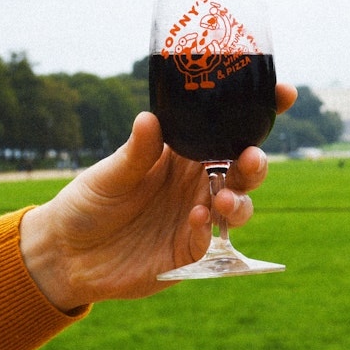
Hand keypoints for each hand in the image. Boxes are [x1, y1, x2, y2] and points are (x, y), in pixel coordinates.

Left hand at [20, 84, 296, 311]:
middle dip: (256, 162)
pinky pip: (211, 239)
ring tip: (223, 200)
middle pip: (241, 169)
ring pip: (238, 205)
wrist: (65, 255)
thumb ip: (136, 153)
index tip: (283, 93)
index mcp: (182, 154)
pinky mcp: (189, 252)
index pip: (227, 129)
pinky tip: (196, 220)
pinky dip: (209, 228)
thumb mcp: (108, 175)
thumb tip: (151, 118)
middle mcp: (196, 183)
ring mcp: (196, 217)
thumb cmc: (87, 204)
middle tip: (252, 157)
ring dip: (240, 201)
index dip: (260, 111)